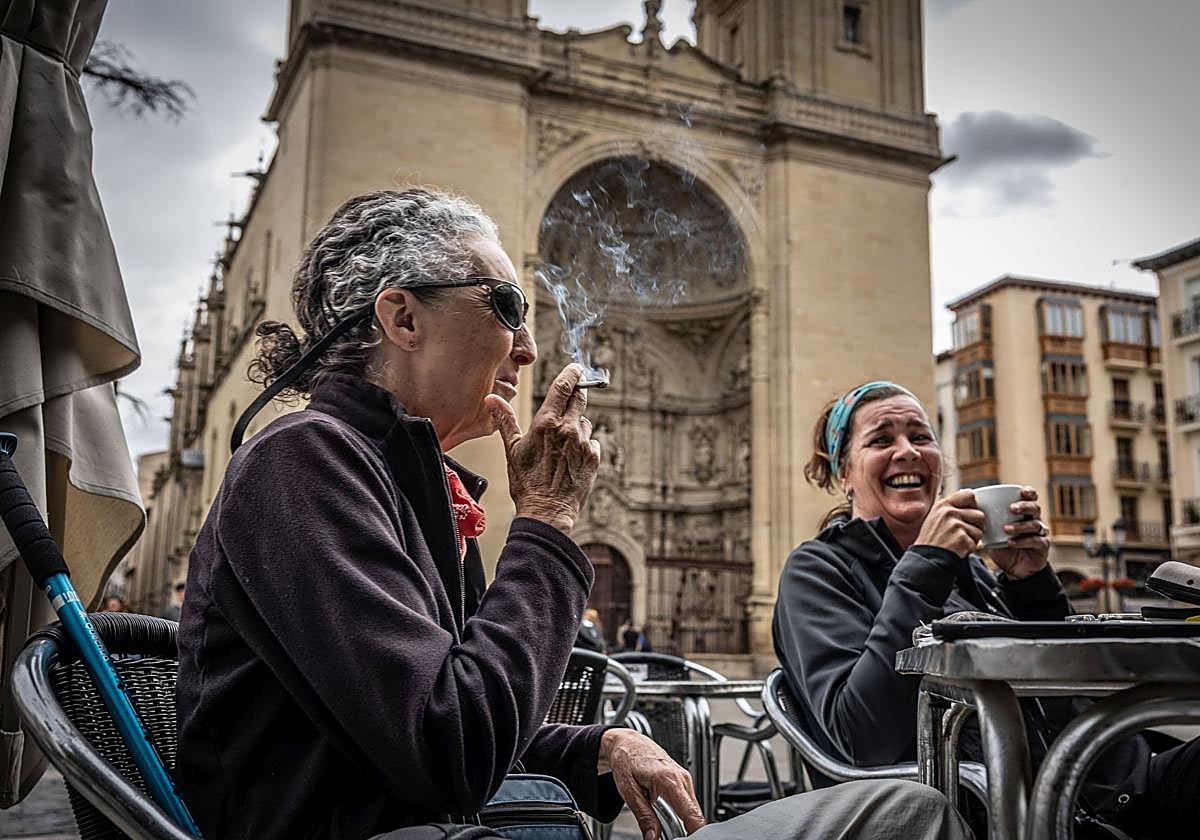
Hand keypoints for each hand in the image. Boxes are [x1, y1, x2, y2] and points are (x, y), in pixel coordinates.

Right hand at [486, 364, 599, 533]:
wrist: (547, 511)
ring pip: (585, 422)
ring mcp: (583, 443)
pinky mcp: (594, 457)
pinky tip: (571, 458)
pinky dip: (584, 445)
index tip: (576, 368)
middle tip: (571, 397)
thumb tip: (492, 399)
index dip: (572, 374)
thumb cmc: (526, 483)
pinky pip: (592, 441)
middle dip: (576, 395)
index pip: (564, 387)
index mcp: (547, 423)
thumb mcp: (512, 449)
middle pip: (579, 399)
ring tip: (562, 445)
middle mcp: (568, 429)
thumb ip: (505, 420)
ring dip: (577, 426)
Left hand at [598, 729, 704, 839]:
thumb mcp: (629, 791)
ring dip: (683, 821)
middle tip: (667, 834)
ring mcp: (684, 778)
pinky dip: (680, 812)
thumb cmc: (626, 760)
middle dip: (686, 829)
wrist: (626, 743)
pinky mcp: (683, 780)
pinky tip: (666, 812)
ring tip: (663, 821)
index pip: (691, 813)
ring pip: (692, 809)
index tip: (689, 839)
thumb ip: (644, 816)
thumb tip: (653, 837)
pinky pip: (687, 802)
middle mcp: (681, 777)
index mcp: (669, 779)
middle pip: (695, 814)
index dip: (694, 831)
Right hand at [914, 489, 985, 557]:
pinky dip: (969, 549)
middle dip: (975, 526)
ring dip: (972, 539)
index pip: (969, 495)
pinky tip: (957, 549)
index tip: (967, 516)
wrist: (925, 558)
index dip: (973, 506)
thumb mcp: (936, 517)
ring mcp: (955, 525)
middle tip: (962, 534)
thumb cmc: (931, 540)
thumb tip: (972, 501)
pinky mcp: (961, 539)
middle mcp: (949, 512)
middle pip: (979, 515)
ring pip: (979, 531)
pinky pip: (975, 543)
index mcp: (943, 505)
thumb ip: (952, 508)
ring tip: (957, 542)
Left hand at [990, 486, 1049, 579]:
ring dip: (1020, 525)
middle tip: (1011, 508)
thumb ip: (985, 518)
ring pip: (1035, 525)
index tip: (1021, 491)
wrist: (1012, 568)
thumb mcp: (992, 531)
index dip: (1029, 493)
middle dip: (1024, 506)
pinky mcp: (1042, 547)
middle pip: (1035, 508)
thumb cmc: (1002, 545)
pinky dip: (1023, 541)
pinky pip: (1036, 541)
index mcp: (1024, 514)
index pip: (1031, 498)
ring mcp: (1040, 534)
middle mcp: (1035, 521)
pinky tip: (1011, 542)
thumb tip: (968, 504)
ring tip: (1006, 529)